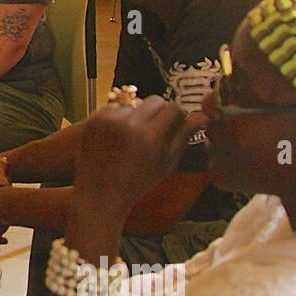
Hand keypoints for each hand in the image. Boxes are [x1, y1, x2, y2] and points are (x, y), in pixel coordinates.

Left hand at [74, 97, 201, 215]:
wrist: (99, 195)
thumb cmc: (137, 183)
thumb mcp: (166, 164)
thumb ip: (183, 137)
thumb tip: (201, 116)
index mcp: (149, 135)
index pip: (173, 108)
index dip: (177, 117)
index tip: (175, 126)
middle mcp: (127, 122)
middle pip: (155, 100)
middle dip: (159, 113)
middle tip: (156, 131)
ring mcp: (107, 119)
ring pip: (134, 104)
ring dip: (137, 116)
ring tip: (132, 139)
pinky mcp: (93, 119)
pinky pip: (115, 109)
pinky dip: (119, 120)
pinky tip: (117, 139)